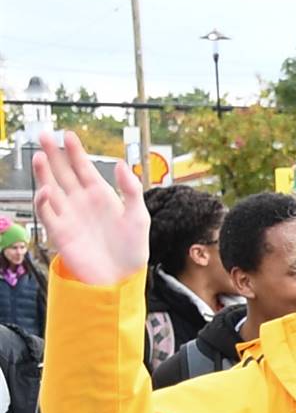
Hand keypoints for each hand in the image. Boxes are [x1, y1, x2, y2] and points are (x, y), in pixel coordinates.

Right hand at [32, 131, 149, 285]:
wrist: (121, 277)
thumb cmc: (132, 249)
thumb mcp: (139, 217)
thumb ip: (131, 190)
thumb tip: (122, 163)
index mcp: (100, 195)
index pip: (84, 167)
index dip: (75, 151)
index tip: (68, 135)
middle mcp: (81, 201)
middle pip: (63, 171)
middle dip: (53, 153)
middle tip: (44, 135)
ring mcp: (68, 214)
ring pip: (50, 187)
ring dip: (43, 172)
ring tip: (39, 155)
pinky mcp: (59, 231)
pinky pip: (46, 213)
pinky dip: (43, 201)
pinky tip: (46, 191)